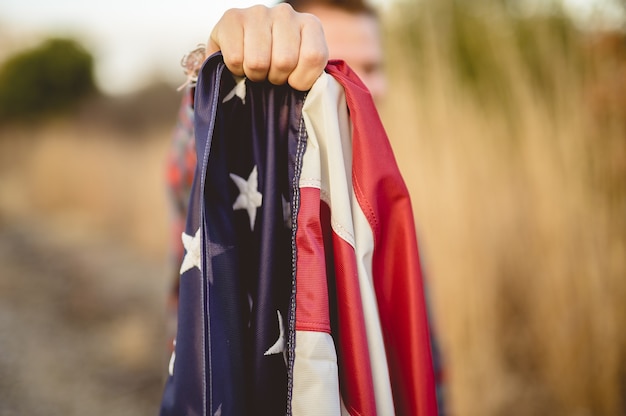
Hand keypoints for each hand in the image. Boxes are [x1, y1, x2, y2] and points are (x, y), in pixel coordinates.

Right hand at [207, 4, 328, 90]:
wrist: (238, 52)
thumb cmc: (275, 65)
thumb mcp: (300, 71)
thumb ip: (311, 78)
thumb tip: (315, 93)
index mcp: (310, 24)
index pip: (313, 57)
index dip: (300, 79)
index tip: (292, 80)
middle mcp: (286, 13)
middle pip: (284, 61)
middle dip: (275, 77)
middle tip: (270, 74)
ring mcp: (258, 12)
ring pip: (259, 62)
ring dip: (255, 74)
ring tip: (255, 68)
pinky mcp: (232, 17)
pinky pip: (236, 58)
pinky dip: (236, 69)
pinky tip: (240, 61)